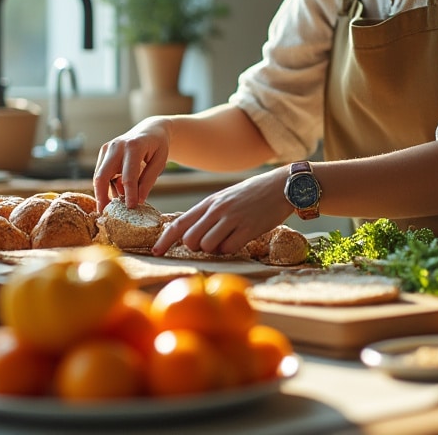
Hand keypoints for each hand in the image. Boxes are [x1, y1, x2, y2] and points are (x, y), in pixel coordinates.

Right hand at [93, 117, 170, 206]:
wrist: (150, 130)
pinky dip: (108, 185)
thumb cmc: (157, 146)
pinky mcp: (103, 153)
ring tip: (117, 204)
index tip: (131, 208)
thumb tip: (138, 200)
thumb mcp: (160, 162)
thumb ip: (148, 181)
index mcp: (133, 146)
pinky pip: (102, 174)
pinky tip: (118, 192)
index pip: (128, 177)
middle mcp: (116, 146)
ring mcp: (106, 148)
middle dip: (103, 197)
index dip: (129, 195)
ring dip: (105, 192)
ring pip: (99, 177)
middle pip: (102, 176)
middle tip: (106, 214)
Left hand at [151, 167, 290, 255]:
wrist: (282, 186)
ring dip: (214, 249)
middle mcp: (217, 210)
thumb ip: (209, 214)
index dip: (165, 239)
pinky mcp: (248, 228)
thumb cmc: (253, 194)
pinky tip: (241, 238)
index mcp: (209, 202)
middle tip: (211, 241)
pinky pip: (228, 249)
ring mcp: (232, 219)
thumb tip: (192, 235)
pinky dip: (231, 249)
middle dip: (196, 247)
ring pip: (207, 246)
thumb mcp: (226, 198)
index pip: (179, 223)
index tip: (156, 251)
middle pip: (190, 239)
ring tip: (228, 237)